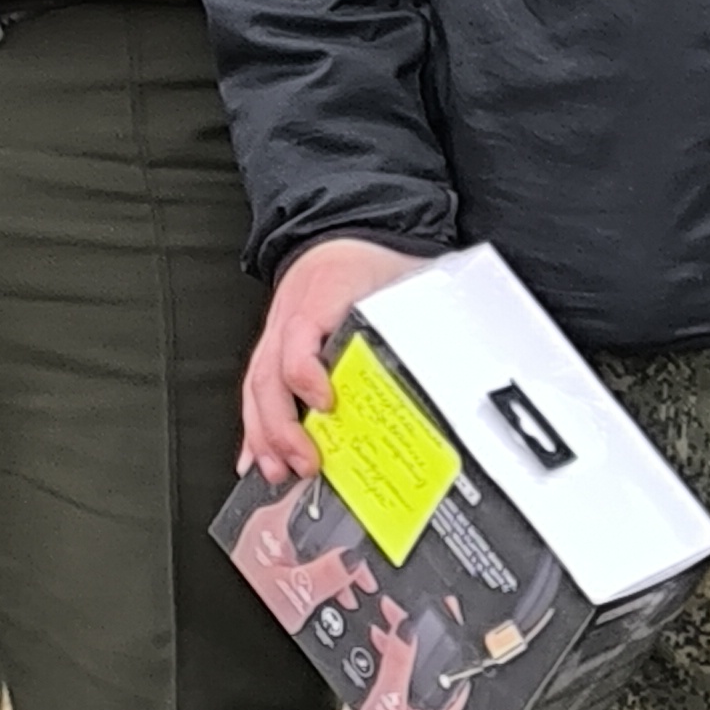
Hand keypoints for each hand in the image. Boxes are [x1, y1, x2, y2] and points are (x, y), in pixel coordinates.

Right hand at [240, 235, 433, 479]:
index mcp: (325, 292)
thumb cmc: (369, 261)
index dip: (308, 373)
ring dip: (265, 434)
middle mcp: (291, 315)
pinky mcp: (271, 351)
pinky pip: (254, 391)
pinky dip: (254, 429)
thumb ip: (419, 314)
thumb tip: (455, 351)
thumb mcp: (401, 278)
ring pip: (256, 387)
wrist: (341, 239)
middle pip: (270, 373)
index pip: (301, 334)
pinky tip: (257, 458)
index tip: (327, 403)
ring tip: (279, 469)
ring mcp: (275, 335)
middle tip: (307, 460)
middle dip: (282, 425)